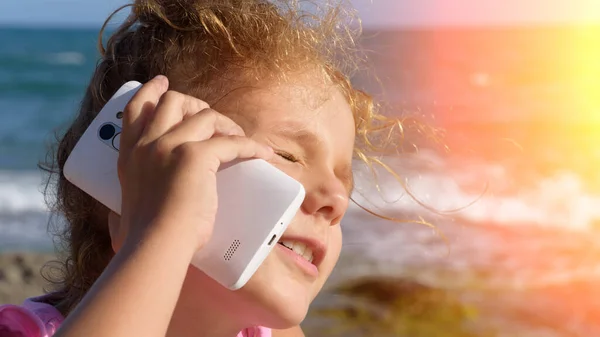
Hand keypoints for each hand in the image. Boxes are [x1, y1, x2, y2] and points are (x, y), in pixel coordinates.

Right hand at [113, 75, 273, 253]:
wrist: (154, 246)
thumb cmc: (142, 241)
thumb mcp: (123, 216)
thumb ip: (121, 215)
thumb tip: (119, 228)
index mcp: (130, 155)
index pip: (136, 109)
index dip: (150, 91)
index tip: (163, 82)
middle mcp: (148, 144)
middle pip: (173, 101)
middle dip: (195, 103)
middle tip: (215, 120)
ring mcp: (170, 146)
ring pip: (205, 115)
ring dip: (227, 124)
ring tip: (239, 138)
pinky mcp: (195, 156)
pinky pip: (232, 142)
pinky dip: (251, 146)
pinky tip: (263, 154)